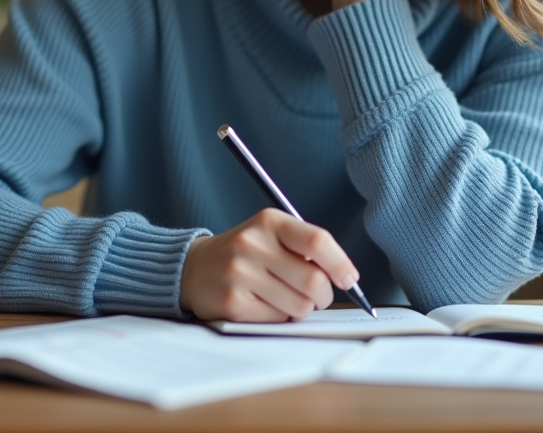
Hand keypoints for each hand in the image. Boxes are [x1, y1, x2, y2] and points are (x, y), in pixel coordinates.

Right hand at [179, 209, 359, 321]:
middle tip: (317, 296)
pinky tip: (264, 305)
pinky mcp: (232, 302)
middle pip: (313, 280)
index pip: (317, 241)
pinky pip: (277, 320)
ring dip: (301, 309)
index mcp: (269, 221)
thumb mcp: (270, 235)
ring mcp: (240, 273)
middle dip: (323, 296)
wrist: (194, 268)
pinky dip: (279, 318)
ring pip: (299, 306)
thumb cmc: (244, 254)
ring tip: (285, 299)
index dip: (340, 263)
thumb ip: (304, 248)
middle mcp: (252, 244)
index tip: (349, 279)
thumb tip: (344, 276)